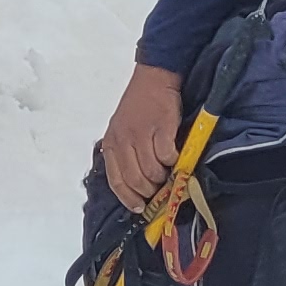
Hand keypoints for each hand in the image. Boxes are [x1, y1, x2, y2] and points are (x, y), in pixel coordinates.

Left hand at [98, 64, 186, 211]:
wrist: (154, 78)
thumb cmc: (140, 106)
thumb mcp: (123, 130)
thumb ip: (126, 154)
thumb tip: (138, 185)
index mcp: (111, 143)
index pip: (116, 180)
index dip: (128, 198)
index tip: (139, 208)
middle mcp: (123, 140)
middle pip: (135, 180)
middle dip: (150, 191)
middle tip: (161, 189)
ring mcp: (140, 134)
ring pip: (151, 172)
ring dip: (163, 176)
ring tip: (169, 171)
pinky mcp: (160, 128)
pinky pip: (167, 157)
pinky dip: (173, 161)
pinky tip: (175, 156)